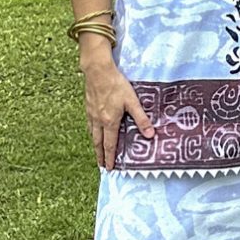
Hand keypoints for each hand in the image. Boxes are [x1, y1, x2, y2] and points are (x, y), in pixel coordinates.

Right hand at [79, 48, 153, 169]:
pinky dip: (92, 132)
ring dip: (95, 145)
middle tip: (102, 166)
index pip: (110, 144)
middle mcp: (98, 120)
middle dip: (100, 155)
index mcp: (110, 121)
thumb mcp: (132, 101)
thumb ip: (141, 119)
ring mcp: (92, 114)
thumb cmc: (116, 85)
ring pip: (92, 134)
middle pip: (99, 142)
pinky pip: (89, 124)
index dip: (110, 157)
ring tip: (97, 152)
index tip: (109, 168)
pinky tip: (93, 131)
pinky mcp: (88, 107)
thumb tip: (150, 134)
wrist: (97, 71)